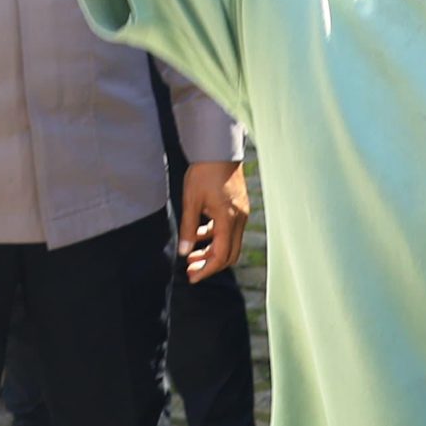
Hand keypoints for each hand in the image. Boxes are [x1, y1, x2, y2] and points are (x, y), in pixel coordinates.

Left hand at [180, 162, 249, 282]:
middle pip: (229, 254)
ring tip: (191, 254)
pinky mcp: (238, 207)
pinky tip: (199, 234)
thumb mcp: (191, 200)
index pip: (221, 256)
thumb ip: (188, 228)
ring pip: (229, 242)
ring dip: (212, 251)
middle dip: (210, 264)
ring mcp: (241, 213)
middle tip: (190, 269)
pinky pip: (229, 230)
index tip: (192, 277)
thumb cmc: (204, 172)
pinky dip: (215, 236)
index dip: (206, 270)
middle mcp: (239, 220)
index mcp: (228, 220)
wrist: (219, 149)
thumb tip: (184, 252)